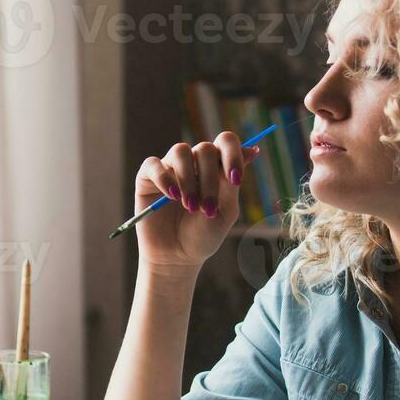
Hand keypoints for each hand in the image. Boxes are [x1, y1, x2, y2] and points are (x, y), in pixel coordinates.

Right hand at [134, 136, 261, 274]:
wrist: (177, 257)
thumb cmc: (203, 235)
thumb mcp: (225, 211)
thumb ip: (233, 182)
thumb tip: (252, 150)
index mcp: (215, 167)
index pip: (225, 142)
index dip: (233, 154)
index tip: (236, 180)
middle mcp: (192, 162)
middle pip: (205, 148)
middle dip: (210, 180)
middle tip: (207, 209)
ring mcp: (169, 167)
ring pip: (181, 151)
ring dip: (189, 180)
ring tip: (190, 206)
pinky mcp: (147, 178)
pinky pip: (153, 165)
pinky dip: (164, 179)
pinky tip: (172, 197)